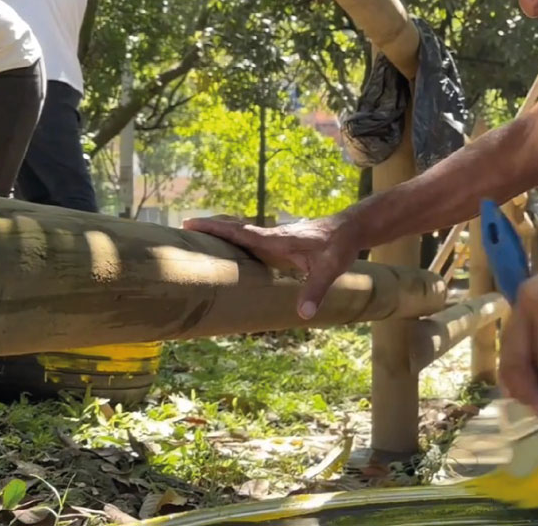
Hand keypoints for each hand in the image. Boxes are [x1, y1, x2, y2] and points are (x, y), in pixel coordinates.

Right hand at [182, 214, 360, 319]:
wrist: (352, 229)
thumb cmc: (340, 247)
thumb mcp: (330, 269)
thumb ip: (315, 290)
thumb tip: (304, 315)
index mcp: (278, 239)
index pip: (241, 232)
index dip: (216, 228)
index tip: (191, 222)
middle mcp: (274, 234)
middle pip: (236, 228)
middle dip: (211, 227)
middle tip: (184, 225)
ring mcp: (278, 236)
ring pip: (244, 231)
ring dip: (223, 231)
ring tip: (199, 235)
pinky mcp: (283, 240)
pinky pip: (254, 237)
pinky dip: (238, 238)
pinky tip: (233, 247)